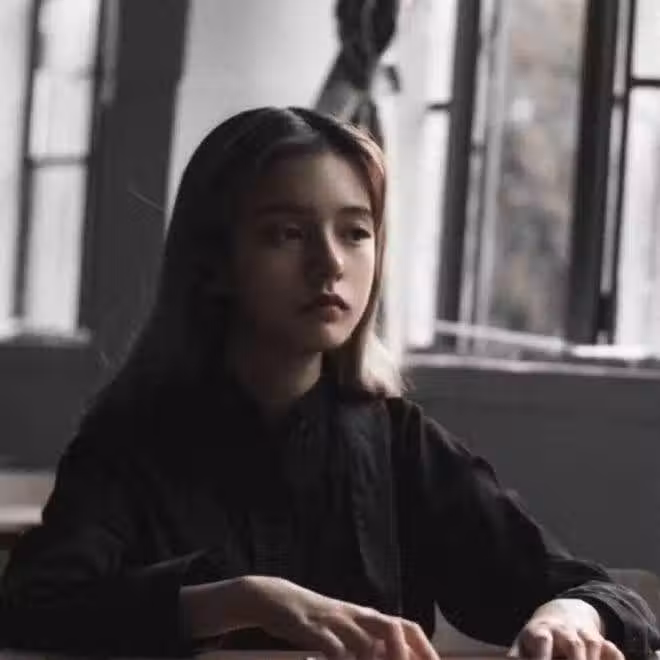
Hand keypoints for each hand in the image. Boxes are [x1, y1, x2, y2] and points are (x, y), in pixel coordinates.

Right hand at [238, 575, 439, 659]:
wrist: (276, 598)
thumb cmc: (313, 619)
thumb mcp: (343, 628)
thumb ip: (365, 644)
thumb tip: (391, 655)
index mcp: (366, 617)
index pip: (406, 626)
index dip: (425, 649)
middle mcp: (357, 616)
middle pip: (394, 627)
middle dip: (406, 655)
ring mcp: (336, 622)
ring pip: (366, 642)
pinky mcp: (314, 630)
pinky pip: (335, 650)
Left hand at [509, 598, 623, 659]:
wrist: (562, 614)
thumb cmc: (538, 639)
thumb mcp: (523, 643)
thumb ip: (516, 657)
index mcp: (541, 631)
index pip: (542, 640)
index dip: (543, 657)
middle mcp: (564, 631)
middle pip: (573, 645)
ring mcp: (584, 634)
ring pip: (593, 645)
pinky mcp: (602, 641)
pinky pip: (613, 650)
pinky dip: (615, 659)